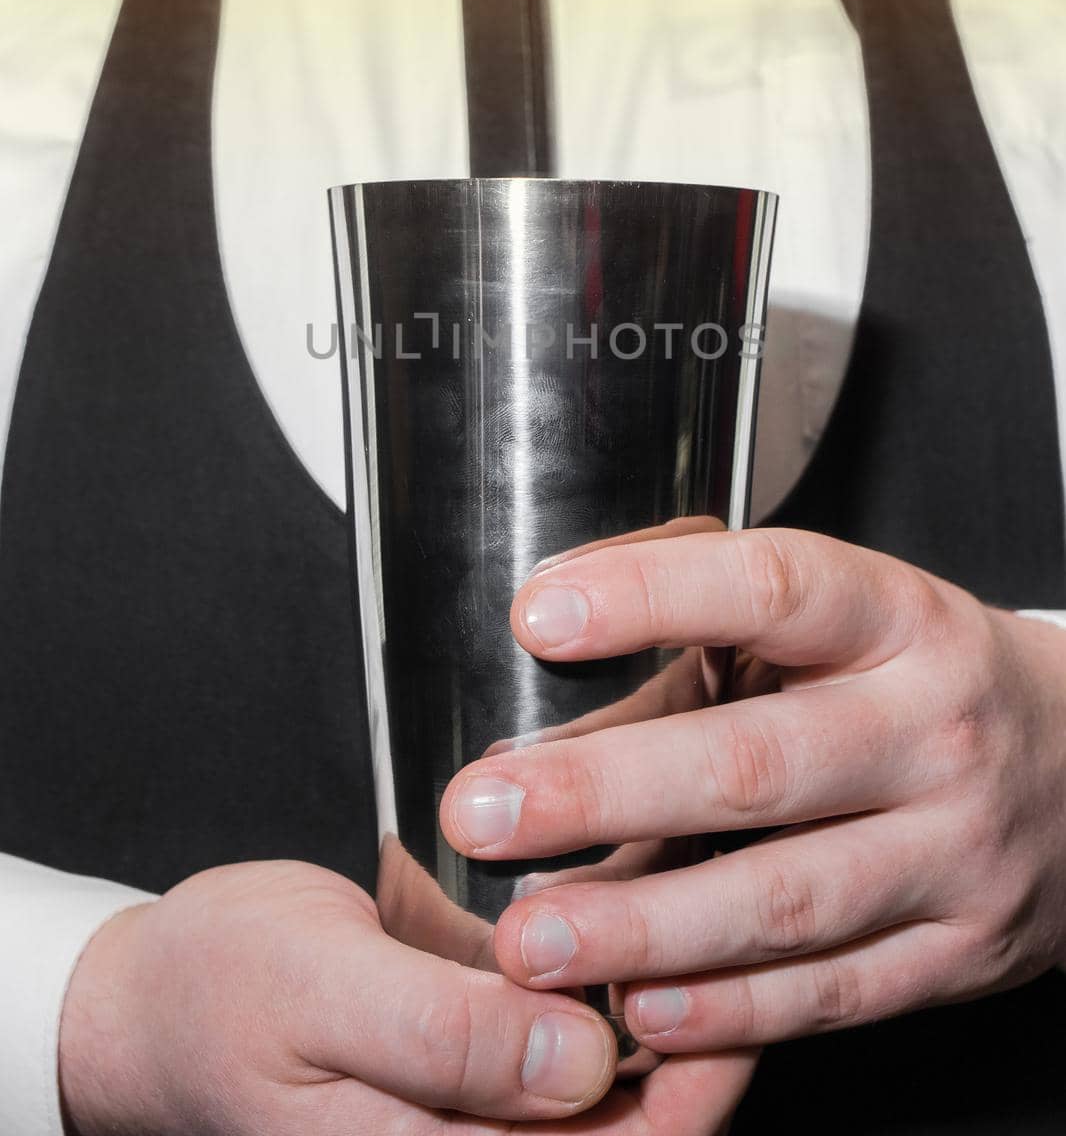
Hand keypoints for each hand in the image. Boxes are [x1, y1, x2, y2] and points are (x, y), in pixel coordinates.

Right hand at [60, 858, 752, 1133]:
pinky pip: (562, 1045)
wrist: (148, 1002)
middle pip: (633, 1127)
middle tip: (732, 915)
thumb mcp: (317, 996)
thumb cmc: (221, 993)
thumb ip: (441, 1038)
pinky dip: (607, 986)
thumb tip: (580, 1067)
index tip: (731, 977)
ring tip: (699, 898)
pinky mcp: (466, 1064)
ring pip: (610, 1085)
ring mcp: (472, 1116)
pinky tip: (625, 913)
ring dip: (662, 1004)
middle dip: (700, 1034)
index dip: (697, 1083)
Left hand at [440, 528, 1065, 1052]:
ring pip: (789, 898)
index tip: (537, 616)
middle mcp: (933, 729)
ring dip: (646, 927)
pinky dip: (729, 1010)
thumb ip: (715, 619)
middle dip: (608, 791)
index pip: (773, 588)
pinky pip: (833, 992)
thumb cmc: (918, 674)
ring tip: (532, 938)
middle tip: (485, 811)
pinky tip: (639, 1008)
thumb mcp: (846, 614)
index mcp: (896, 618)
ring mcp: (956, 850)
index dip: (653, 597)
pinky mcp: (959, 951)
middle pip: (761, 763)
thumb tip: (554, 625)